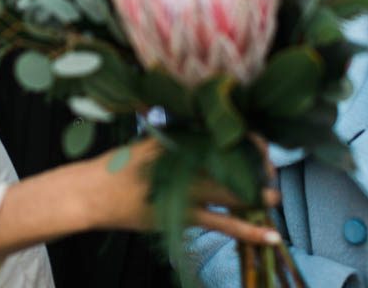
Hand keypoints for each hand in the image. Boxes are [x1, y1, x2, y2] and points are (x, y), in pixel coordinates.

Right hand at [86, 138, 281, 246]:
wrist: (93, 193)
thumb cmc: (117, 167)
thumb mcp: (148, 144)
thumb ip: (174, 138)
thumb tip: (196, 130)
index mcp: (182, 140)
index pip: (224, 136)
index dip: (249, 141)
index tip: (260, 145)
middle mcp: (189, 160)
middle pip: (235, 162)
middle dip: (257, 168)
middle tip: (270, 172)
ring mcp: (188, 188)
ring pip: (234, 192)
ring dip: (258, 197)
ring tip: (274, 199)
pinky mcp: (185, 214)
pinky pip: (225, 223)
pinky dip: (249, 231)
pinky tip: (271, 237)